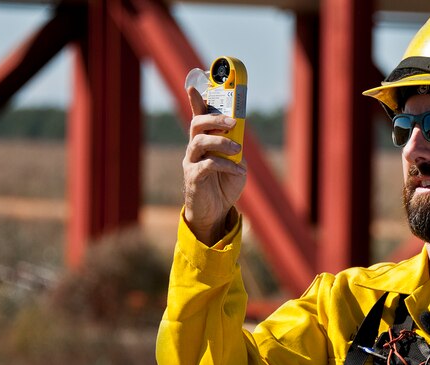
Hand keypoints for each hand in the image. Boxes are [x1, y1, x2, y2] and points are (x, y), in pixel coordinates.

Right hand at [182, 85, 246, 244]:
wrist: (216, 212)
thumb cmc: (224, 185)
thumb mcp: (236, 164)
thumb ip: (235, 149)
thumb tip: (238, 138)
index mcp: (204, 142)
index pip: (198, 117)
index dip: (195, 101)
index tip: (194, 86)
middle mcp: (194, 149)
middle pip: (196, 125)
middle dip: (213, 118)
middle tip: (232, 121)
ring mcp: (191, 163)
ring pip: (198, 142)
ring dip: (220, 141)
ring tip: (237, 148)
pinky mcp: (193, 178)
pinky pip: (207, 165)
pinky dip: (225, 164)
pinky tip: (237, 170)